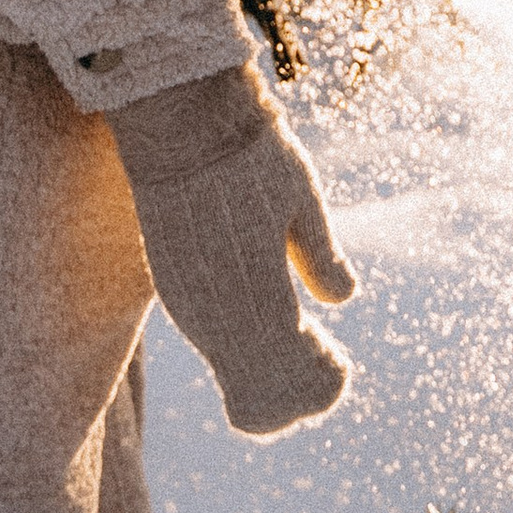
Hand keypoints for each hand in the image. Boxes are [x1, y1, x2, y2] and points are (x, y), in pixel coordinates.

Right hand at [110, 64, 357, 436]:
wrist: (180, 120)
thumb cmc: (253, 154)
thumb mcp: (303, 198)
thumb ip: (321, 256)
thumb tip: (343, 298)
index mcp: (258, 293)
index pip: (292, 374)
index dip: (321, 381)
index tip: (337, 361)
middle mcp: (216, 311)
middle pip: (256, 392)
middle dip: (293, 385)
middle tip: (321, 353)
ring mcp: (187, 301)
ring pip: (228, 369)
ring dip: (264, 367)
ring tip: (298, 333)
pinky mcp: (169, 284)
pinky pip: (207, 338)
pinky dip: (237, 344)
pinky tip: (260, 312)